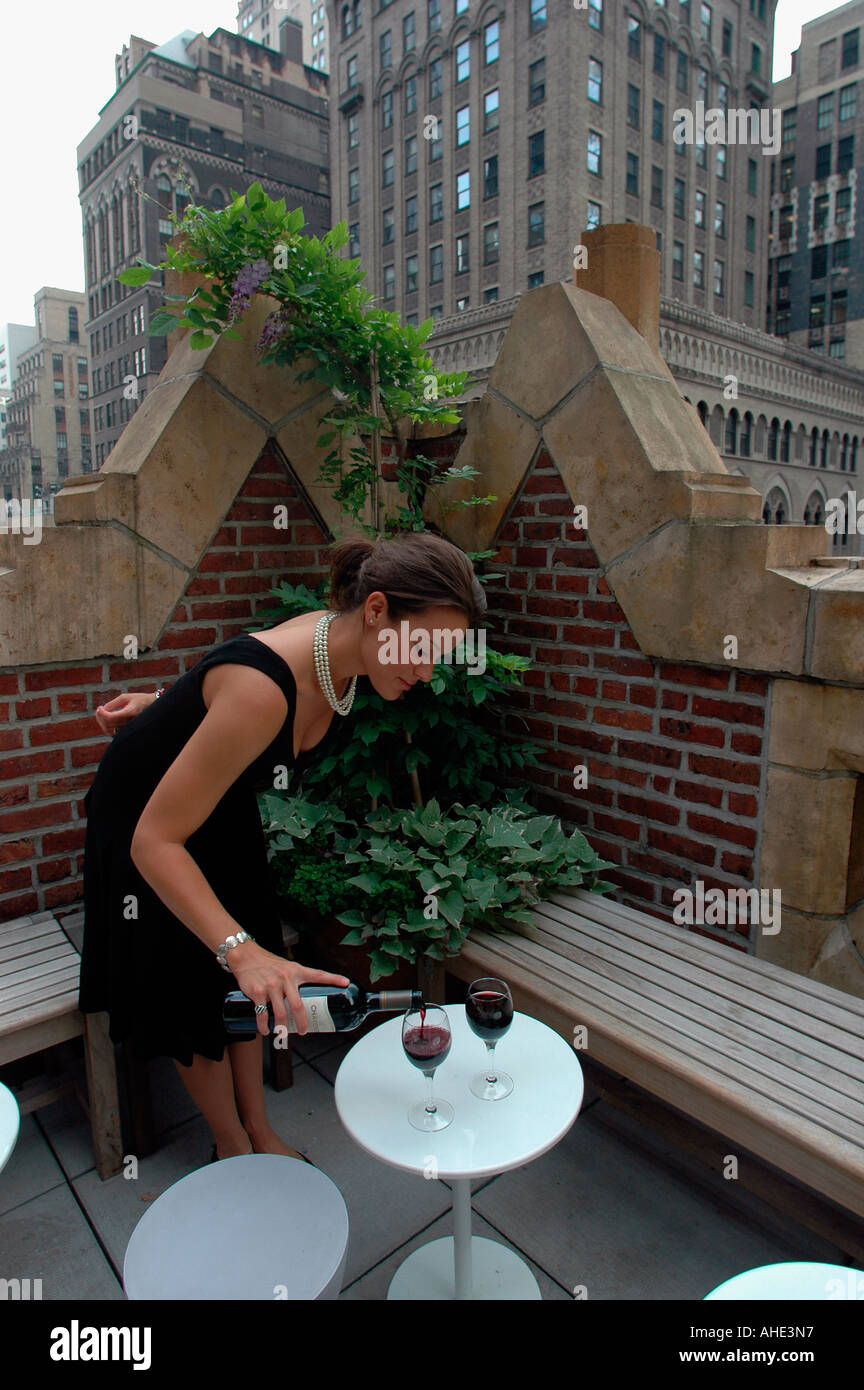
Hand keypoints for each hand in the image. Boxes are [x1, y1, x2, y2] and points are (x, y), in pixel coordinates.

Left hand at [95, 691, 156, 735]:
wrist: (152, 706)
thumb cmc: (138, 699)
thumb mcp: (125, 697)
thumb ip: (113, 704)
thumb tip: (102, 710)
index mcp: (129, 712)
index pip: (110, 717)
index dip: (101, 713)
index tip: (99, 707)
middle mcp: (129, 722)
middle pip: (108, 724)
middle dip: (100, 717)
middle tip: (99, 709)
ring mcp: (128, 728)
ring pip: (109, 730)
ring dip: (102, 722)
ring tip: (102, 714)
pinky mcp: (128, 731)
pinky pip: (113, 733)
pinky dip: (107, 727)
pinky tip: (107, 719)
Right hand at [230, 944, 349, 1036]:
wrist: (246, 957)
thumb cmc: (269, 964)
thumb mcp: (287, 967)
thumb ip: (298, 978)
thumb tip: (310, 995)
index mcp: (296, 971)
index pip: (318, 974)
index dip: (333, 978)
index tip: (346, 983)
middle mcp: (285, 978)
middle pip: (298, 1005)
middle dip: (302, 1022)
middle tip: (304, 1031)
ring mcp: (271, 985)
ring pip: (281, 1013)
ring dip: (282, 1028)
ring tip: (282, 1034)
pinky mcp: (257, 991)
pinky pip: (262, 1013)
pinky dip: (264, 1025)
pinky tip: (264, 1030)